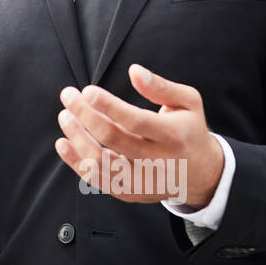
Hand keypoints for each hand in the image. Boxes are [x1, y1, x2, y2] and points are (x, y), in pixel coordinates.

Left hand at [54, 64, 223, 206]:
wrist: (201, 174)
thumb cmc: (188, 129)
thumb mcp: (187, 102)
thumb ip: (161, 86)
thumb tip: (134, 71)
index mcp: (173, 135)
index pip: (135, 120)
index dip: (109, 106)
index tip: (86, 91)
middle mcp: (158, 161)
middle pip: (113, 139)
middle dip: (85, 115)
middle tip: (68, 95)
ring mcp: (143, 181)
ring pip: (101, 162)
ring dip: (77, 138)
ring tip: (65, 116)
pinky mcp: (131, 193)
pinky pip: (98, 180)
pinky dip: (77, 162)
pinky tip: (64, 143)